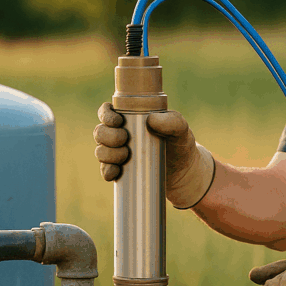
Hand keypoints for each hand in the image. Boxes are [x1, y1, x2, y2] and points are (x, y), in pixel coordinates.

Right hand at [94, 102, 215, 208]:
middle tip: (125, 141)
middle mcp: (120, 134)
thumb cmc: (181, 145)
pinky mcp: (120, 172)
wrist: (185, 174)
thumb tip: (151, 120)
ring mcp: (118, 154)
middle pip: (99, 132)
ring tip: (126, 156)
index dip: (106, 115)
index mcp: (130, 118)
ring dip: (108, 154)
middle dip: (108, 137)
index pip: (107, 111)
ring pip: (100, 151)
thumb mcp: (181, 130)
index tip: (119, 122)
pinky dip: (107, 171)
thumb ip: (173, 121)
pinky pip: (105, 171)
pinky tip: (116, 172)